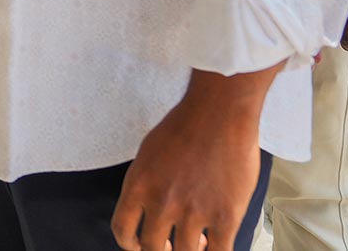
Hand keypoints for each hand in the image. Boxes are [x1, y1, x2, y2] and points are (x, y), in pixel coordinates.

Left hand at [112, 68, 274, 250]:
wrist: (219, 111)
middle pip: (153, 248)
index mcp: (138, 184)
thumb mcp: (148, 153)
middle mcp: (162, 201)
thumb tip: (145, 209)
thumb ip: (145, 183)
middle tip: (172, 244)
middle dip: (162, 249)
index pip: (122, 231)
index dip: (130, 244)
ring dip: (191, 250)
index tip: (140, 245)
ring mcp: (194, 211)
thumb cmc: (186, 125)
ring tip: (198, 239)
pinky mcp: (225, 215)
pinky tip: (216, 242)